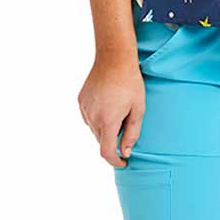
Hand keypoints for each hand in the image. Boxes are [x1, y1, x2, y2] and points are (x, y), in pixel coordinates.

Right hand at [78, 52, 145, 167]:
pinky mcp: (80, 101)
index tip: (123, 162)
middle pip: (101, 140)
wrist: (114, 58)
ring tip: (118, 108)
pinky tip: (108, 103)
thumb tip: (125, 152)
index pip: (106, 152)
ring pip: (94, 129)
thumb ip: (131, 133)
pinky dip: (98, 117)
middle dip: (113, 139)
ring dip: (105, 127)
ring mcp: (84, 108)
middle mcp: (92, 117)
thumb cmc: (130, 83)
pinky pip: (89, 117)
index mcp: (107, 121)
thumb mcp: (138, 109)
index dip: (115, 161)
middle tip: (126, 122)